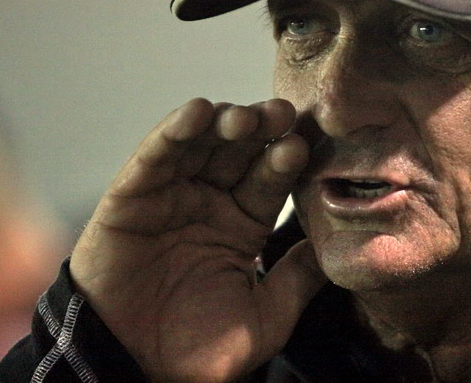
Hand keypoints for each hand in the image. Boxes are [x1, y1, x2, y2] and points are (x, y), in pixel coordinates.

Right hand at [70, 98, 326, 382]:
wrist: (133, 370)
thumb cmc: (200, 352)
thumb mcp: (265, 317)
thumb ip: (299, 279)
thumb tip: (338, 245)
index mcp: (244, 224)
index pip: (271, 180)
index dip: (285, 161)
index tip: (303, 145)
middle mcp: (211, 201)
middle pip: (240, 151)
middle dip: (261, 129)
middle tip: (281, 114)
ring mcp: (172, 195)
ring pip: (201, 144)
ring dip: (223, 122)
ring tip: (244, 118)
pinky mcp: (132, 196)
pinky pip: (153, 157)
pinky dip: (172, 132)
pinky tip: (197, 113)